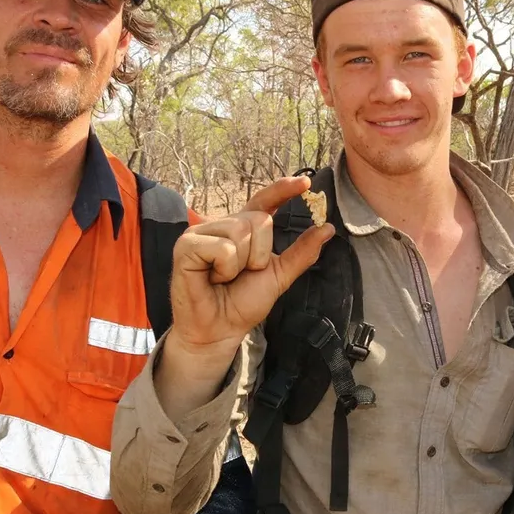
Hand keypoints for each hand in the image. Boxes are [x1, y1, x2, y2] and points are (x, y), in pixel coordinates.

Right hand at [167, 175, 334, 355]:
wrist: (221, 330)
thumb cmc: (242, 303)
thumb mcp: (279, 275)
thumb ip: (301, 253)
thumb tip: (327, 228)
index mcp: (243, 229)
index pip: (265, 201)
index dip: (283, 190)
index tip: (305, 183)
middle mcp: (222, 225)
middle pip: (259, 220)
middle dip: (259, 254)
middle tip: (242, 274)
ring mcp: (202, 233)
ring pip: (241, 231)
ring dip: (241, 263)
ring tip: (224, 277)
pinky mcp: (186, 246)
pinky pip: (222, 247)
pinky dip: (225, 268)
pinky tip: (212, 278)